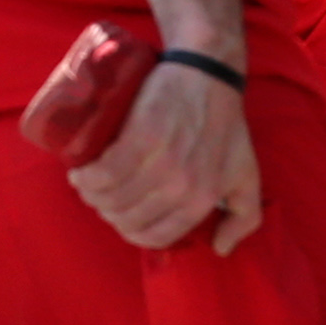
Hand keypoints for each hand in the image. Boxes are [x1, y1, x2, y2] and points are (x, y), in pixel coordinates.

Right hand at [69, 58, 258, 252]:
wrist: (208, 74)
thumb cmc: (225, 125)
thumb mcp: (246, 175)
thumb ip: (244, 217)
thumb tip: (220, 250)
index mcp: (202, 202)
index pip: (154, 236)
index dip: (130, 230)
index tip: (120, 215)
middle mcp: (181, 188)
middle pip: (126, 217)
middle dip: (107, 212)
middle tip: (100, 194)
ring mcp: (160, 163)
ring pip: (110, 197)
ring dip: (90, 194)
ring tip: (85, 181)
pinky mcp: (140, 137)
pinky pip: (102, 172)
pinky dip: (85, 177)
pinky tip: (79, 172)